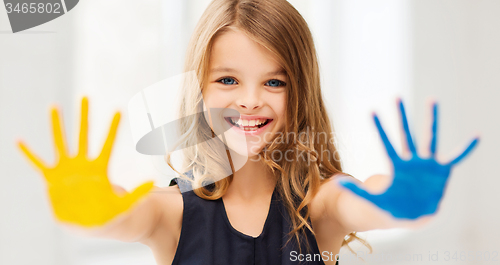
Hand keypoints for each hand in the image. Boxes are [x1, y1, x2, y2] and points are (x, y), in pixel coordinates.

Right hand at [18, 97, 153, 226]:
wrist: (90, 223)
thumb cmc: (108, 213)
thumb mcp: (125, 205)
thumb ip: (137, 193)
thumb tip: (152, 182)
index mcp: (100, 169)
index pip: (108, 143)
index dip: (113, 127)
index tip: (119, 110)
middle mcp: (82, 164)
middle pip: (84, 136)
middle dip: (85, 117)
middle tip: (86, 97)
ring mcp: (67, 170)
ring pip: (61, 143)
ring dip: (57, 125)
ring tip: (54, 106)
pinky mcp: (52, 179)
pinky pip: (38, 164)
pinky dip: (29, 153)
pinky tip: (19, 140)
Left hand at [337, 99, 478, 218]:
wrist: (413, 216)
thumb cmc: (392, 207)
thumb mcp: (374, 201)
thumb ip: (357, 191)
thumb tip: (336, 182)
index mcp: (396, 166)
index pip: (386, 143)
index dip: (379, 128)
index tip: (370, 111)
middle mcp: (412, 160)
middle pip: (405, 134)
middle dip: (401, 116)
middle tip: (395, 96)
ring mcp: (427, 164)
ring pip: (429, 138)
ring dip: (431, 120)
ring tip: (432, 99)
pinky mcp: (442, 171)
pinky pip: (456, 157)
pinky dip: (466, 148)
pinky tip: (476, 136)